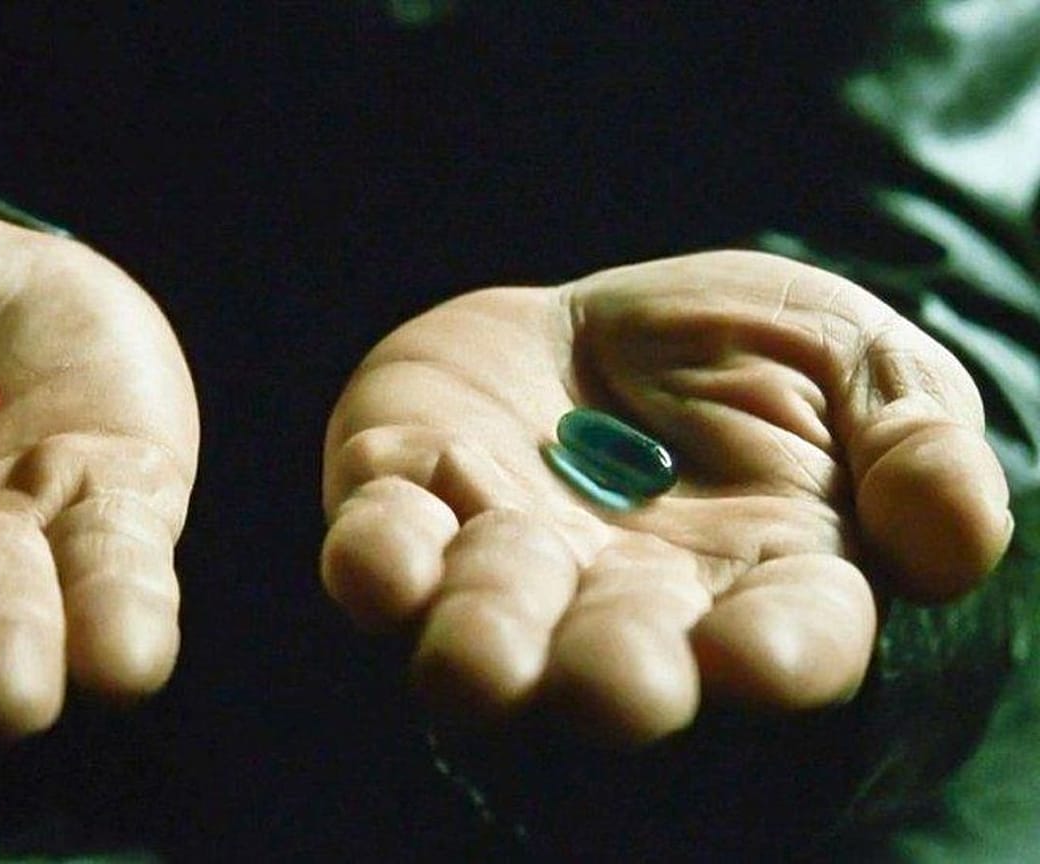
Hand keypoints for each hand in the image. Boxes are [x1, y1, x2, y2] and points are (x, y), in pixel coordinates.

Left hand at [321, 251, 1010, 745]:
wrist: (605, 320)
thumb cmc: (748, 355)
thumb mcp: (861, 364)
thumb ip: (917, 443)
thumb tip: (953, 539)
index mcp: (760, 583)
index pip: (789, 642)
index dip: (776, 656)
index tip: (753, 654)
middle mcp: (624, 602)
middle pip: (619, 666)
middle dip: (611, 676)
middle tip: (613, 681)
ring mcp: (503, 563)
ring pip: (485, 631)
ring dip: (482, 639)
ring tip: (478, 653)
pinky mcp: (403, 502)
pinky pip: (378, 549)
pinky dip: (375, 558)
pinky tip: (379, 553)